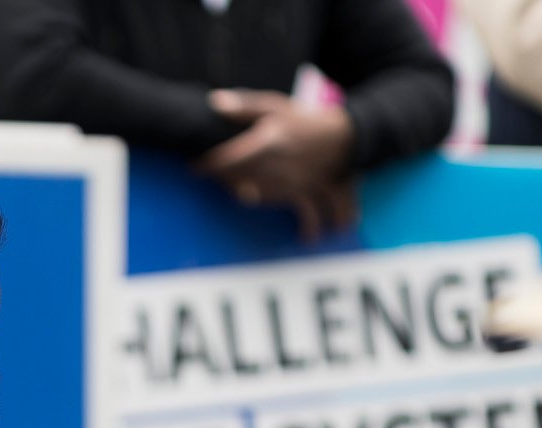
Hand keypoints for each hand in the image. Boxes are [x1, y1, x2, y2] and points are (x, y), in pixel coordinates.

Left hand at [196, 89, 357, 241]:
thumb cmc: (305, 119)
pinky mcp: (305, 194)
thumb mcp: (276, 105)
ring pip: (260, 195)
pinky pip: (290, 208)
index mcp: (270, 141)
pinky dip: (281, 211)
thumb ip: (245, 106)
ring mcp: (294, 182)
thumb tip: (215, 102)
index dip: (209, 165)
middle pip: (241, 179)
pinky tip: (270, 209)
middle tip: (213, 177)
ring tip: (235, 189)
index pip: (230, 158)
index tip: (194, 168)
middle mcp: (280, 164)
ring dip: (243, 193)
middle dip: (224, 180)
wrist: (347, 136)